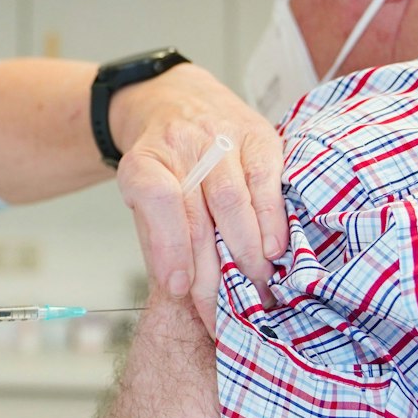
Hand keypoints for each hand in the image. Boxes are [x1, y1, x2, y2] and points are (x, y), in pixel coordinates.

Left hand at [108, 63, 286, 329]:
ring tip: (257, 292)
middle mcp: (180, 144)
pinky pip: (267, 180)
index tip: (179, 289)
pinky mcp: (257, 134)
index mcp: (142, 163)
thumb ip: (158, 237)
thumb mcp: (144, 196)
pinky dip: (272, 219)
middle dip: (213, 274)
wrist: (178, 100)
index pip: (156, 202)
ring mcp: (220, 136)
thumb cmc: (165, 164)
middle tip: (226, 317)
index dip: (169, 247)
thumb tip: (180, 290)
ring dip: (246, 253)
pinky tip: (275, 250)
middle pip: (198, 215)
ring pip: (232, 201)